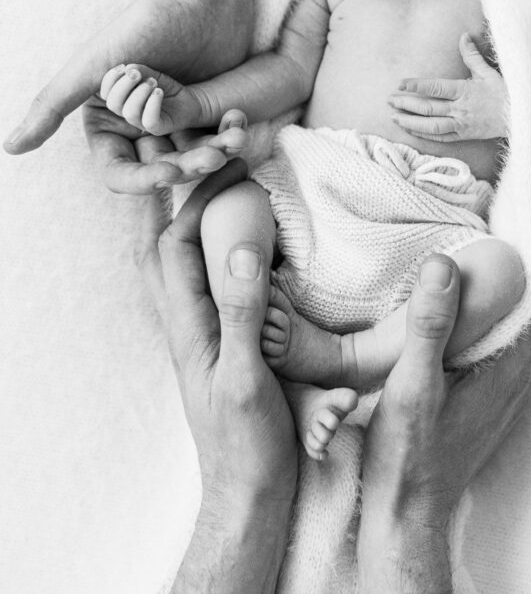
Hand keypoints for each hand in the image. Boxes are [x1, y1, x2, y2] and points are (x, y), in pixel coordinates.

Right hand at [3, 0, 248, 159]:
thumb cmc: (143, 26)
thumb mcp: (92, 68)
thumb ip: (52, 106)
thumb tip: (8, 148)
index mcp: (109, 122)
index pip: (119, 171)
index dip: (142, 180)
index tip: (167, 172)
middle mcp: (140, 126)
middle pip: (160, 169)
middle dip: (185, 167)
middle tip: (209, 155)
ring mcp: (176, 119)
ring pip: (192, 158)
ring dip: (210, 155)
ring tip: (228, 141)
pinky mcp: (208, 109)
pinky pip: (218, 138)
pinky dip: (229, 137)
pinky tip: (238, 126)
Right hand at [99, 62, 222, 134]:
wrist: (190, 100)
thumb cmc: (166, 88)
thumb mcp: (150, 75)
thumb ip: (138, 71)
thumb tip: (127, 69)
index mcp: (123, 100)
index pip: (105, 93)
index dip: (110, 79)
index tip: (124, 66)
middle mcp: (130, 113)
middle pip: (113, 104)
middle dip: (123, 85)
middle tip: (138, 74)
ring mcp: (143, 123)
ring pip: (129, 113)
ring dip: (139, 93)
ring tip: (153, 82)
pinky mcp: (159, 128)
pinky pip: (149, 121)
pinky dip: (152, 103)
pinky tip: (159, 91)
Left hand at [134, 158, 295, 591]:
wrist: (249, 492)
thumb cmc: (248, 442)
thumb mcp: (246, 377)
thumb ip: (242, 313)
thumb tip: (241, 247)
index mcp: (187, 324)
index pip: (174, 240)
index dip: (193, 194)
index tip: (221, 155)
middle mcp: (185, 321)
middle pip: (164, 242)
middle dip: (172, 196)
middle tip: (188, 154)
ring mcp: (201, 331)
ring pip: (180, 260)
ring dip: (185, 216)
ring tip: (197, 180)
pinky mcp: (221, 341)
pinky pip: (203, 282)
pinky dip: (209, 247)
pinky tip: (232, 238)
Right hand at [358, 254, 530, 592]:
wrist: (404, 512)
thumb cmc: (409, 454)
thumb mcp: (413, 383)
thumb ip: (430, 324)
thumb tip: (443, 264)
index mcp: (509, 364)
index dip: (521, 252)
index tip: (500, 215)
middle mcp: (514, 372)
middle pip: (517, 302)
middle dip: (499, 264)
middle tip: (469, 225)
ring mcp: (498, 385)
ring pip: (499, 321)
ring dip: (481, 290)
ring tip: (454, 253)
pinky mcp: (479, 393)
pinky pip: (483, 339)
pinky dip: (468, 315)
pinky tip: (440, 305)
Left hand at [388, 33, 506, 140]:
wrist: (520, 117)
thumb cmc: (504, 92)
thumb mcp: (488, 72)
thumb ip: (472, 55)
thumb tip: (464, 35)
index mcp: (464, 90)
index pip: (435, 87)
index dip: (416, 85)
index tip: (400, 84)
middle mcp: (460, 109)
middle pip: (427, 107)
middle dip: (406, 104)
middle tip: (389, 100)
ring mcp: (461, 124)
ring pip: (430, 125)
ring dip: (410, 121)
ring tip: (394, 117)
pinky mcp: (463, 136)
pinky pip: (440, 137)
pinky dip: (423, 134)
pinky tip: (410, 129)